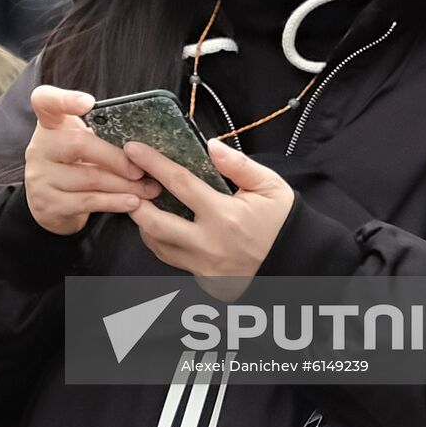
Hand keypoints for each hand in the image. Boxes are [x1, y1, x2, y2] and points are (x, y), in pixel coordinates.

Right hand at [24, 85, 161, 235]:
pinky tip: (133, 202)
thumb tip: (142, 143)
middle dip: (115, 158)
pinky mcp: (48, 204)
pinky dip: (115, 202)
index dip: (66, 99)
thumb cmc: (73, 165)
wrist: (49, 204)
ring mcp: (40, 177)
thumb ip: (100, 135)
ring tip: (148, 188)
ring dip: (124, 184)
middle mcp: (39, 148)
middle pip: (78, 144)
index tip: (89, 102)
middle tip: (140, 169)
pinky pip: (88, 201)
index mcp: (49, 125)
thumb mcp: (79, 143)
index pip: (45, 101)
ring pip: (89, 177)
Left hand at [125, 140, 294, 283]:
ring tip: (144, 204)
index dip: (153, 164)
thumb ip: (239, 165)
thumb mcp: (270, 186)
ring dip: (145, 223)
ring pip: (158, 245)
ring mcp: (204, 267)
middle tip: (128, 184)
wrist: (297, 263)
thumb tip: (211, 145)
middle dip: (134, 202)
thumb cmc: (283, 222)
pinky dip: (162, 242)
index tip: (133, 148)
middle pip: (155, 223)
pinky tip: (162, 227)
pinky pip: (173, 260)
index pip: (179, 184)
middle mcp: (209, 244)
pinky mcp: (204, 281)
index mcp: (225, 216)